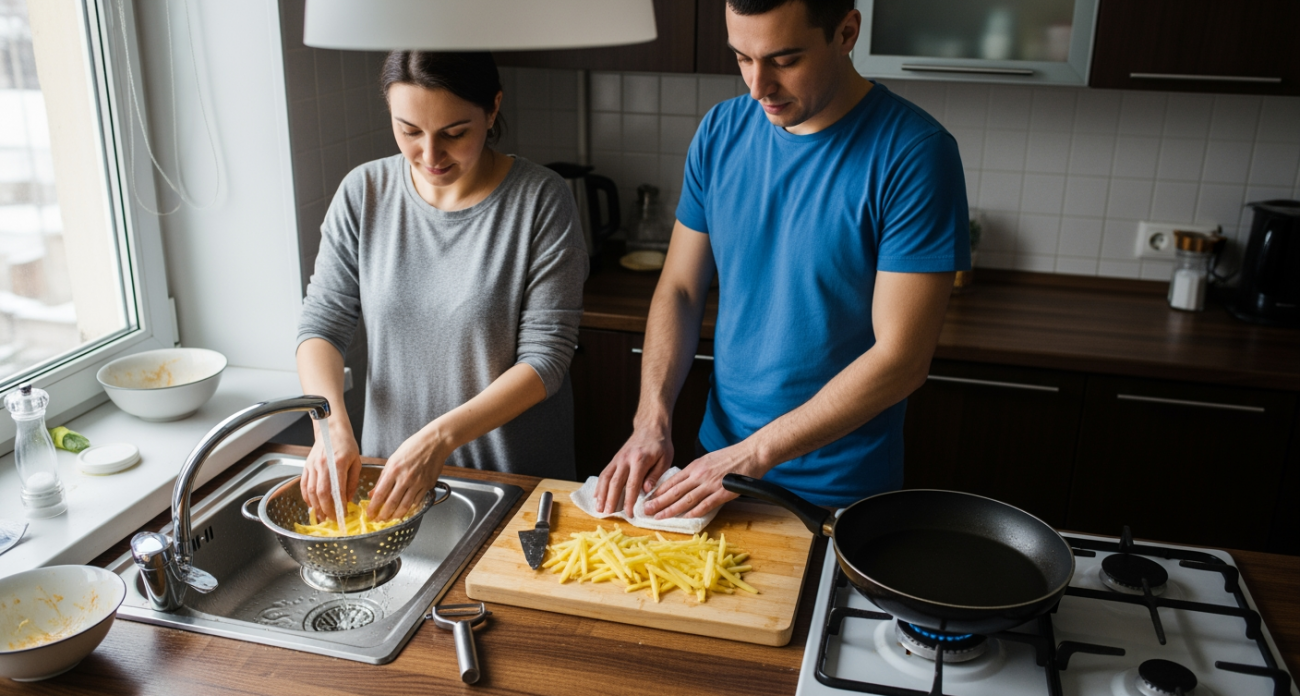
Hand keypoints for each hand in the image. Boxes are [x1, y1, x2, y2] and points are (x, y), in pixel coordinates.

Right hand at [300, 419, 361, 520]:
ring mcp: (312, 466)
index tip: (342, 515)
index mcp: (339, 463)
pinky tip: (313, 505)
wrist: (331, 430)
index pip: (337, 489)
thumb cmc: (346, 445)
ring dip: (316, 506)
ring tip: (322, 516)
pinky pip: (304, 486)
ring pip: (310, 491)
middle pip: (321, 493)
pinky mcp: (306, 467)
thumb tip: (347, 500)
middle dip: (326, 510)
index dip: (339, 505)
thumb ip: (352, 482)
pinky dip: (307, 498)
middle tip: (332, 519)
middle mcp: (323, 465)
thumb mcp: (356, 462)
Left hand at [367, 431, 449, 520]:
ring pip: (405, 506)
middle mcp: (405, 478)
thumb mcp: (393, 459)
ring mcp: (418, 483)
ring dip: (396, 516)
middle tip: (378, 520)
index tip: (370, 514)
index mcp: (394, 470)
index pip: (380, 494)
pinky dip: (409, 508)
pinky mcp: (427, 485)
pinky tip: (404, 510)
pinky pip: (416, 501)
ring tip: (390, 519)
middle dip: (383, 516)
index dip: (373, 507)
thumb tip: (374, 493)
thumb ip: (383, 478)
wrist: (435, 442)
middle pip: (392, 504)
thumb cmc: (413, 447)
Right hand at [595, 426, 673, 515]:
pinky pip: (604, 473)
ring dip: (601, 494)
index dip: (630, 500)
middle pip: (615, 482)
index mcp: (640, 460)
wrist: (650, 427)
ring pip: (606, 478)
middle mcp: (625, 459)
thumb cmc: (660, 445)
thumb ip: (655, 475)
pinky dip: (599, 485)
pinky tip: (596, 496)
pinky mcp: (614, 459)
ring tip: (599, 509)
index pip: (633, 484)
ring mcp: (618, 459)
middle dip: (611, 499)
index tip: (630, 514)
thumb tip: (646, 490)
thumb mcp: (665, 459)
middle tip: (608, 514)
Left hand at [643, 440, 764, 518]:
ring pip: (686, 500)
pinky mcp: (722, 492)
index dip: (658, 492)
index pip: (672, 481)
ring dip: (671, 510)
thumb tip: (684, 483)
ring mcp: (710, 484)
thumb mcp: (707, 460)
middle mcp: (699, 475)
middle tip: (645, 511)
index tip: (647, 500)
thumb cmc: (731, 457)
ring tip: (659, 517)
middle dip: (658, 503)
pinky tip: (684, 518)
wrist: (751, 454)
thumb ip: (696, 472)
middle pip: (674, 492)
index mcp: (695, 467)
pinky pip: (705, 505)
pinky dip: (694, 512)